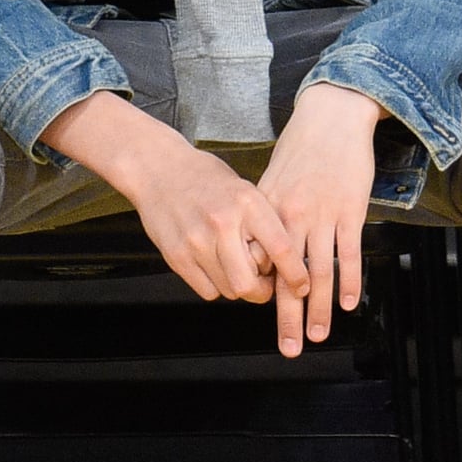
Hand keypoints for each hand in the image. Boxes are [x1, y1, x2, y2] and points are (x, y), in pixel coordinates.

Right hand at [43, 92, 299, 309]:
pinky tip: (215, 265)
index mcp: (248, 203)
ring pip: (229, 291)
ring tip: (236, 266)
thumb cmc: (207, 179)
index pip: (281, 249)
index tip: (302, 286)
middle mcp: (223, 223)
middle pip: (250, 284)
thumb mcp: (246, 191)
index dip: (295, 275)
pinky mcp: (176, 256)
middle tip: (264, 284)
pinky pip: (206, 291)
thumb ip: (265, 224)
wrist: (159, 169)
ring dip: (238, 287)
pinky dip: (216, 285)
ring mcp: (196, 242)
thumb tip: (286, 263)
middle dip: (262, 291)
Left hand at [256, 84, 380, 358]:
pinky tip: (348, 304)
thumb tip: (257, 254)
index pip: (261, 264)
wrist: (331, 118)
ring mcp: (322, 215)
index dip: (262, 294)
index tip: (264, 318)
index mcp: (268, 213)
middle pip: (288, 279)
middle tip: (288, 348)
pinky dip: (350, 282)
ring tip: (318, 336)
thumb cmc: (300, 150)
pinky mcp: (350, 211)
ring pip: (320, 273)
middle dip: (288, 318)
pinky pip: (349, 254)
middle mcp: (292, 219)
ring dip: (319, 309)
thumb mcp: (271, 181)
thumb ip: (264, 218)